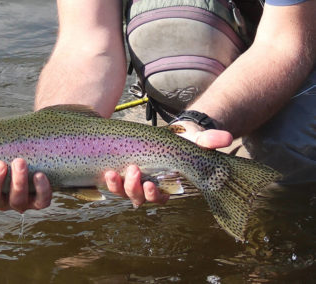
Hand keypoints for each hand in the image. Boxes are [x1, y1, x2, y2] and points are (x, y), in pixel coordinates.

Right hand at [0, 158, 51, 212]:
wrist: (35, 155)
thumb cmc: (5, 151)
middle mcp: (0, 200)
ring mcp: (19, 202)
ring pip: (17, 201)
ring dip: (18, 183)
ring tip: (19, 161)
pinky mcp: (39, 201)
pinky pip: (41, 202)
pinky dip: (42, 190)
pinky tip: (39, 175)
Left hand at [106, 121, 232, 207]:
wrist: (168, 133)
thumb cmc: (185, 140)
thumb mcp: (197, 139)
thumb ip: (210, 140)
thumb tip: (227, 138)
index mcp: (167, 185)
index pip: (160, 198)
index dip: (153, 195)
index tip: (151, 184)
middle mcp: (149, 187)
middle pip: (138, 198)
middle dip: (133, 188)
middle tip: (133, 171)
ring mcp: (134, 182)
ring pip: (123, 193)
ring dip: (117, 186)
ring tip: (113, 173)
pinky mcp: (122, 173)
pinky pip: (114, 183)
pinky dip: (109, 180)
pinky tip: (106, 172)